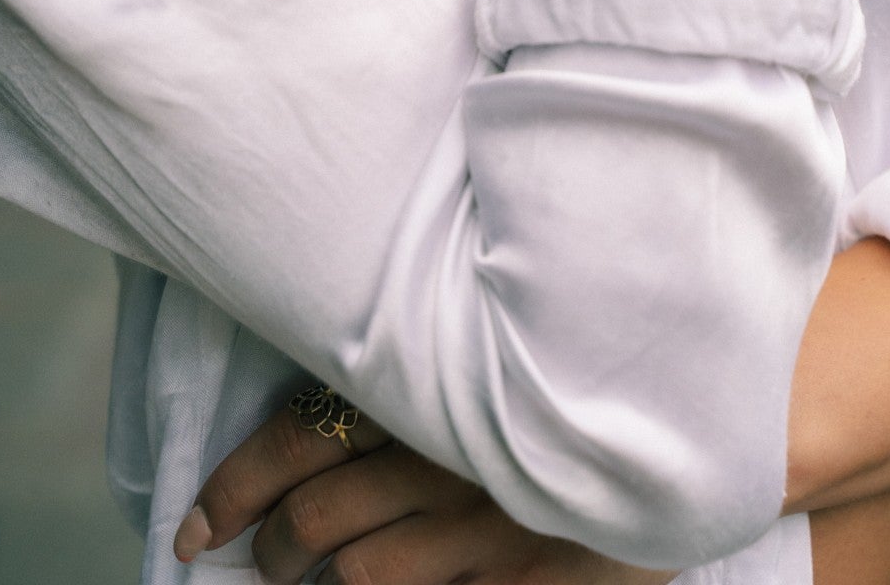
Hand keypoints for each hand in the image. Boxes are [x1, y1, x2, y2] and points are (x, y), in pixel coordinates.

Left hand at [178, 397, 676, 584]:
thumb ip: (422, 351)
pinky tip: (374, 584)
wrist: (695, 406)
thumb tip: (334, 381)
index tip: (194, 525)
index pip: (295, 439)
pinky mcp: (526, 575)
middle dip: (271, 544)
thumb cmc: (581, 350)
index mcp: (427, 383)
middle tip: (259, 551)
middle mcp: (444, 455)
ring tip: (305, 575)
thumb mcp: (495, 330)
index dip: (233, 489)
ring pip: (359, 574)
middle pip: (315, 517)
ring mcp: (487, 527)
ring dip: (318, 579)